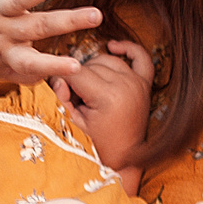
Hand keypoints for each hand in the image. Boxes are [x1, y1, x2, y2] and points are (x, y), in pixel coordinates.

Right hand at [62, 39, 154, 170]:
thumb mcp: (75, 122)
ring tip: (90, 87)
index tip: (62, 90)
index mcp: (107, 97)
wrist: (125, 156)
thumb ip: (63, 97)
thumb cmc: (99, 143)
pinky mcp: (144, 83)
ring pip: (108, 59)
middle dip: (79, 78)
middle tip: (78, 97)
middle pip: (91, 64)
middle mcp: (125, 85)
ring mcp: (136, 83)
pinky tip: (114, 47)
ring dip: (95, 68)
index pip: (76, 72)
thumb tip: (58, 77)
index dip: (64, 79)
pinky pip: (140, 57)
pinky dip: (128, 49)